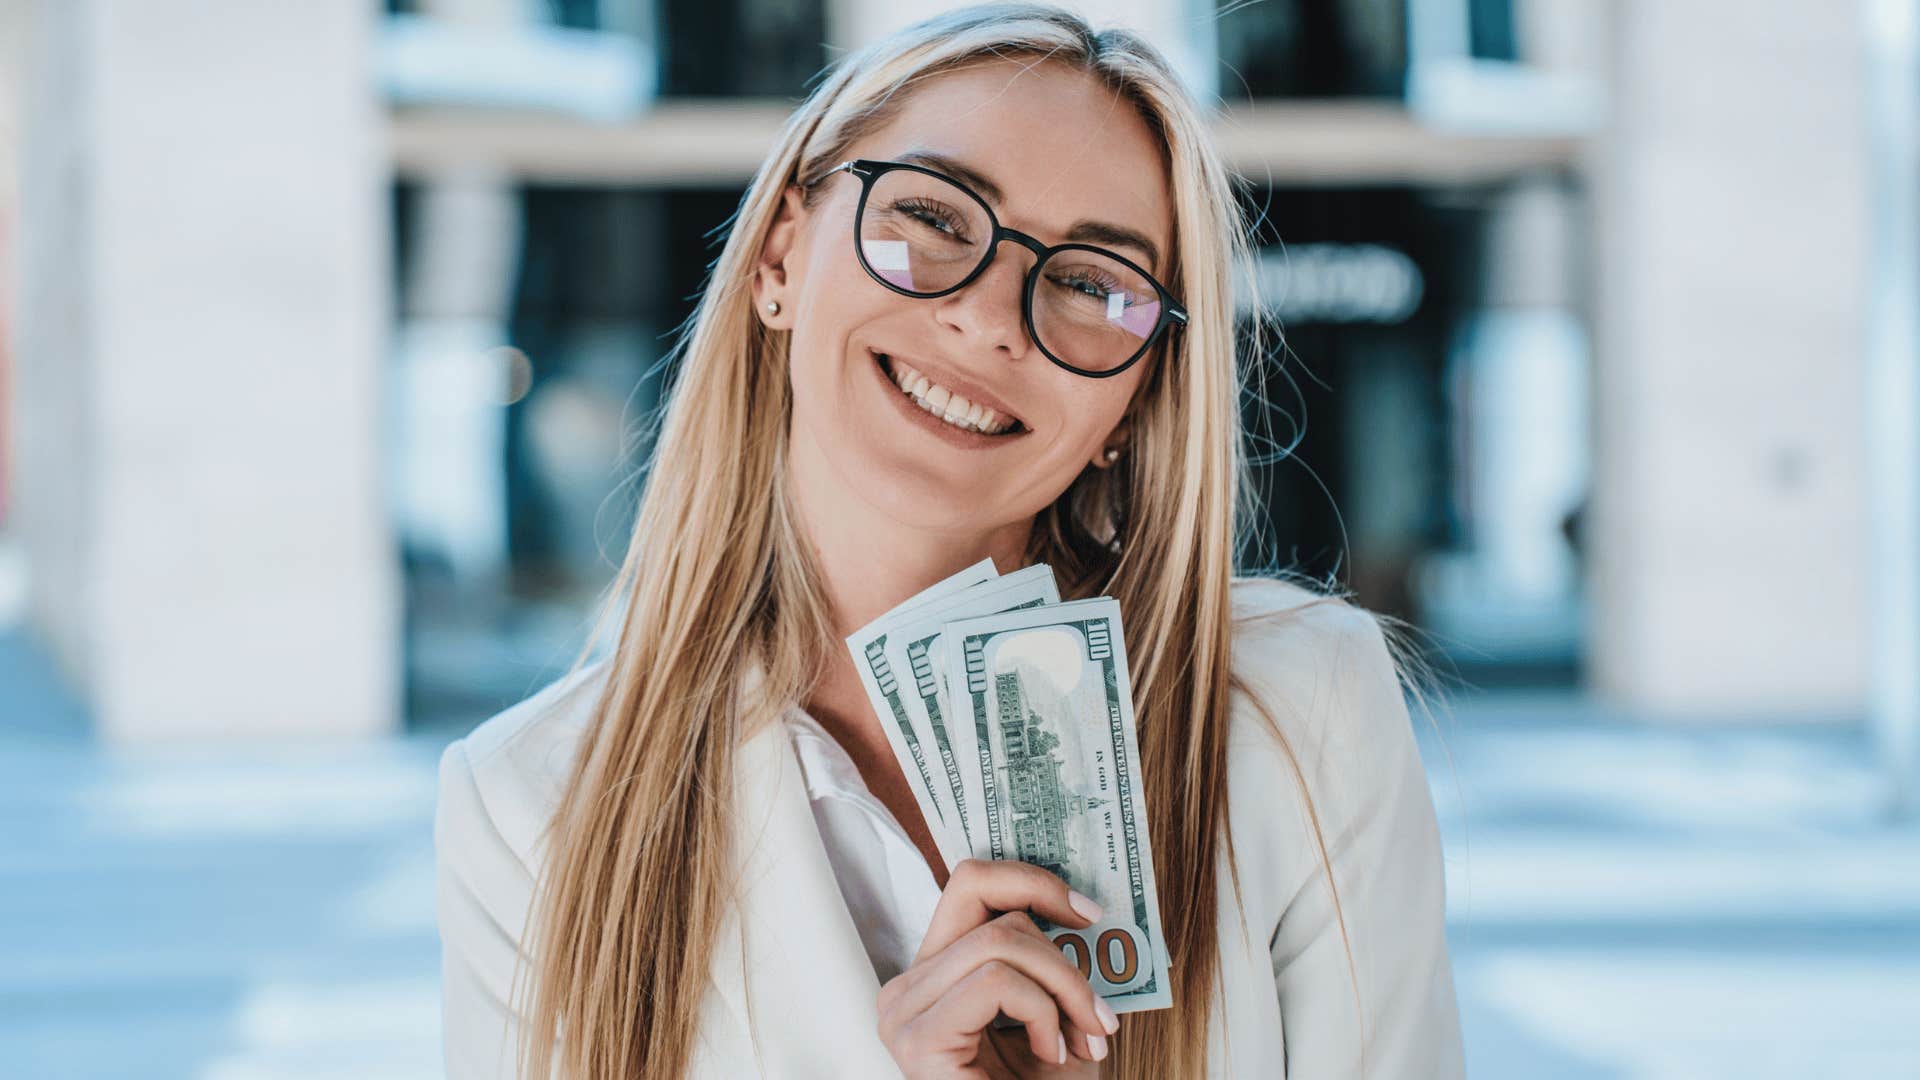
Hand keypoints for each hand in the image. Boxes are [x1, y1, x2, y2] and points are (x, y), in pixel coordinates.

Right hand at [876, 858, 1121, 1078]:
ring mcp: (903, 1014)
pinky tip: (1051, 1055)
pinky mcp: (917, 1039)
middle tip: (1099, 1013)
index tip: (1090, 912)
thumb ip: (1052, 964)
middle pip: (990, 910)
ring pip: (1000, 942)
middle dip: (1063, 955)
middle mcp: (906, 989)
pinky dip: (1043, 1014)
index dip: (1032, 880)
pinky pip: (995, 981)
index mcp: (933, 977)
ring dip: (1065, 989)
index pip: (970, 884)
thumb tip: (1085, 909)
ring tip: (1086, 1040)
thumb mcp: (1054, 1017)